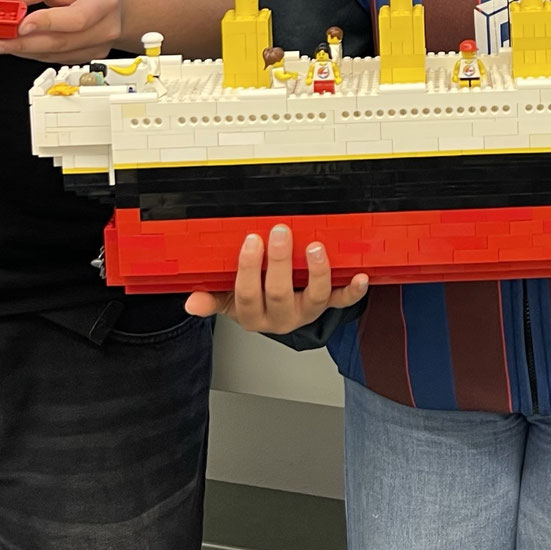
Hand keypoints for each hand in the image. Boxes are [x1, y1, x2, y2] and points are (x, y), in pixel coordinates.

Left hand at [0, 0, 121, 62]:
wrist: (111, 2)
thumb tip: (4, 1)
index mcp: (102, 2)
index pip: (76, 18)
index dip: (47, 23)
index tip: (20, 25)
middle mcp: (103, 29)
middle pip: (58, 42)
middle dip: (20, 43)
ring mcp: (95, 47)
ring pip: (51, 54)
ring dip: (19, 50)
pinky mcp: (83, 58)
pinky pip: (51, 58)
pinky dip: (29, 52)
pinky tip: (12, 45)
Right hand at [183, 226, 368, 333]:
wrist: (279, 316)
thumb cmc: (252, 300)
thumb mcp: (227, 302)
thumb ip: (212, 299)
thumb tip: (190, 303)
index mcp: (253, 315)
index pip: (248, 294)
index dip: (249, 269)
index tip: (251, 241)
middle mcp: (281, 317)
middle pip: (280, 292)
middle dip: (280, 261)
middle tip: (280, 232)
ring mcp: (306, 311)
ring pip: (314, 297)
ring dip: (317, 272)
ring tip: (316, 248)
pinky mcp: (327, 306)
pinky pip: (342, 301)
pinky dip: (353, 290)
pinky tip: (360, 276)